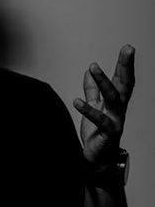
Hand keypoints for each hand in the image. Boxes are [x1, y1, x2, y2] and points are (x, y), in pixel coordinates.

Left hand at [73, 45, 134, 168]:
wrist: (98, 158)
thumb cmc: (98, 133)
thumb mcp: (95, 106)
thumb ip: (92, 90)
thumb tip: (89, 72)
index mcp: (116, 102)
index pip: (122, 79)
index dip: (125, 64)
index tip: (128, 48)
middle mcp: (119, 109)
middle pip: (124, 84)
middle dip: (125, 66)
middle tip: (128, 49)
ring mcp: (116, 120)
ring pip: (113, 97)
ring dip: (103, 81)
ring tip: (93, 67)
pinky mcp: (109, 132)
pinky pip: (100, 120)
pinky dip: (88, 110)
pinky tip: (77, 101)